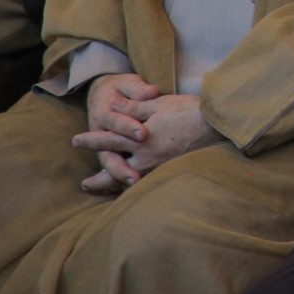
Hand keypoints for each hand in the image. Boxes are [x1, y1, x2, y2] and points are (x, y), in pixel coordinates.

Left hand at [74, 88, 219, 191]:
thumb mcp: (158, 103)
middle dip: (99, 179)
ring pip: (131, 180)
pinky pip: (148, 182)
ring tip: (107, 190)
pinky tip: (135, 187)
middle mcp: (146, 158)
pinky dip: (136, 186)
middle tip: (85, 185)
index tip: (75, 140)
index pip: (109, 139)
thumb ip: (133, 107)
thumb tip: (112, 104)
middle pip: (115, 171)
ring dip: (115, 185)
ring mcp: (159, 167)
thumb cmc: (188, 111)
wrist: (218, 125)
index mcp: (140, 139)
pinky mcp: (172, 171)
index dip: (91, 139)